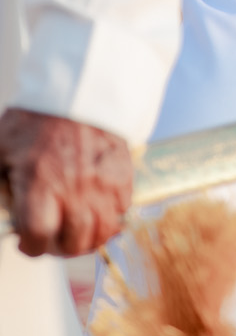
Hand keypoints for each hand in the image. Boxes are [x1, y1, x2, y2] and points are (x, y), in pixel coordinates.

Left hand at [0, 107, 131, 256]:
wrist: (78, 88)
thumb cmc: (36, 119)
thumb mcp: (1, 148)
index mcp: (40, 181)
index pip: (38, 235)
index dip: (30, 247)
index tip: (26, 241)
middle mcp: (75, 187)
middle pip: (73, 242)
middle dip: (58, 247)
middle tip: (52, 238)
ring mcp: (103, 182)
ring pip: (101, 232)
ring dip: (87, 239)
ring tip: (75, 233)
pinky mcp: (123, 174)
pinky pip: (123, 212)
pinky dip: (111, 219)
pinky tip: (97, 213)